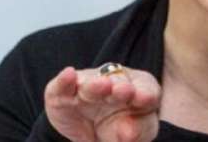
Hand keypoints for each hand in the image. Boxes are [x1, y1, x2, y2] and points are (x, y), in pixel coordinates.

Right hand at [44, 64, 160, 141]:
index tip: (145, 98)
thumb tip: (129, 133)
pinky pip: (62, 85)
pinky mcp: (61, 94)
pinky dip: (64, 80)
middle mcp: (114, 82)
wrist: (92, 133)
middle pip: (120, 83)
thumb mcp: (135, 132)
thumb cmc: (122, 128)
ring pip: (91, 83)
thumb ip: (137, 130)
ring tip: (102, 86)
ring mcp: (87, 86)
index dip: (145, 93)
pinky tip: (68, 75)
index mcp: (139, 90)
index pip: (146, 89)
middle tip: (123, 91)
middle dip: (121, 87)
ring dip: (95, 85)